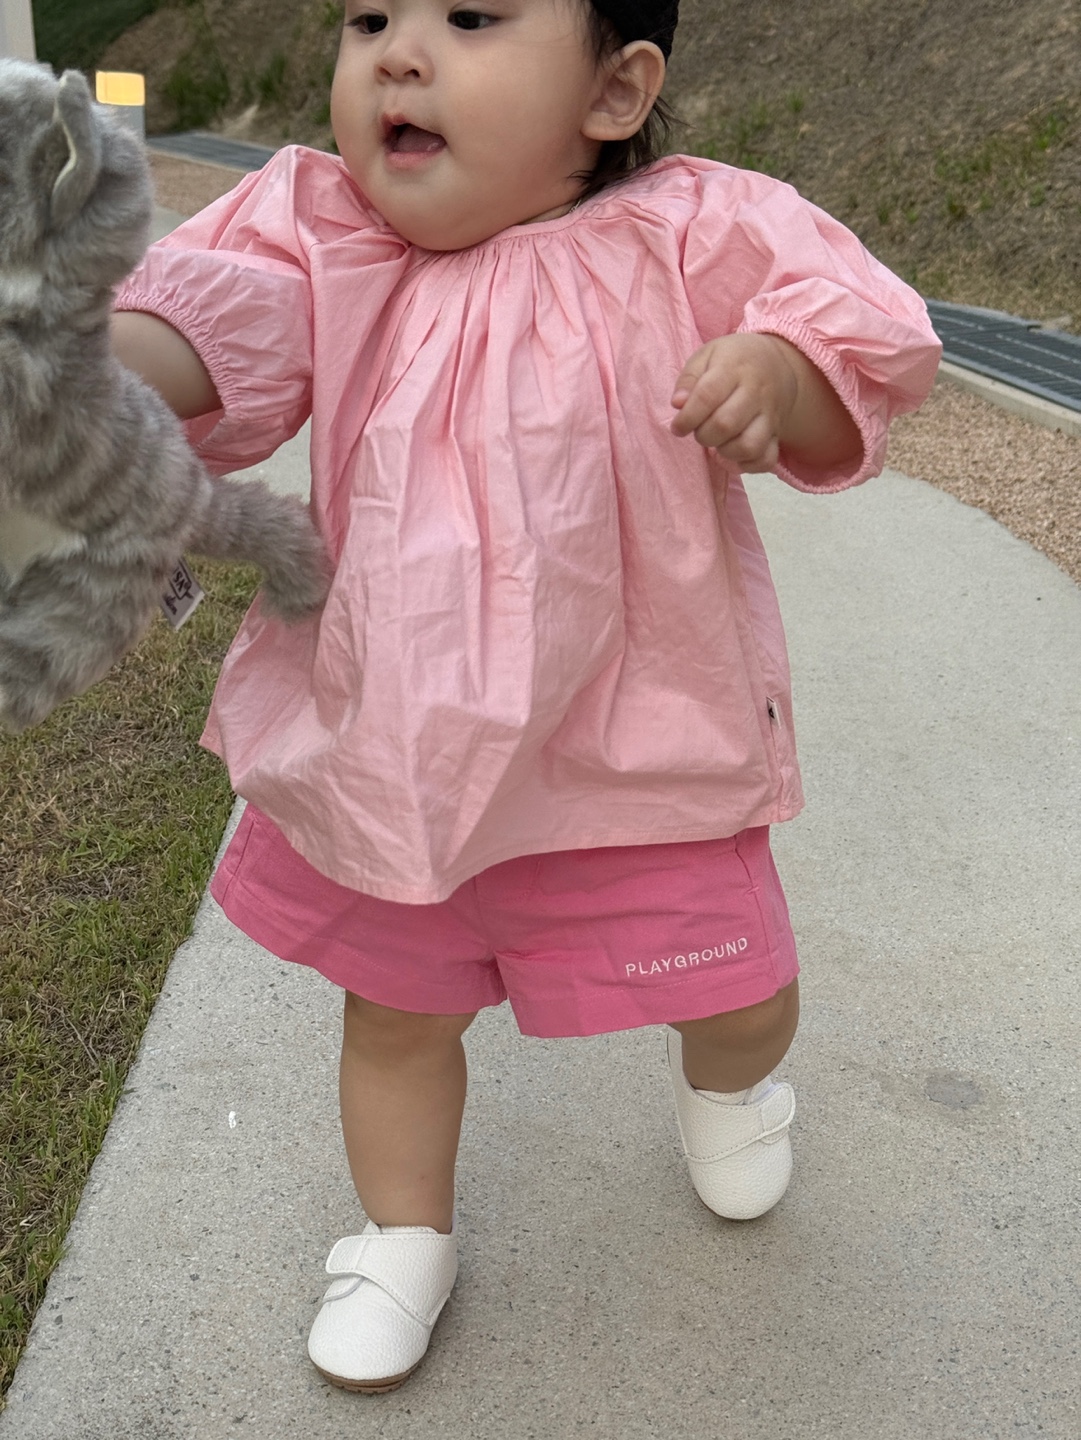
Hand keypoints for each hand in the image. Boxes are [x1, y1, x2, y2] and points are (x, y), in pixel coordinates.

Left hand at [670, 333, 797, 471]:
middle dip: (703, 435)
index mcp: (734, 368)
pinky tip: (734, 455)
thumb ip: (689, 378)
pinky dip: (747, 465)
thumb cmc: (733, 361)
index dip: (687, 417)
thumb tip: (678, 403)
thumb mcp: (707, 355)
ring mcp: (771, 415)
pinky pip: (766, 460)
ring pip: (749, 446)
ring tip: (718, 441)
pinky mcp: (778, 434)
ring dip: (725, 451)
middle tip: (699, 430)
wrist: (778, 364)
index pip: (708, 396)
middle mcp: (756, 392)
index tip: (678, 427)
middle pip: (726, 424)